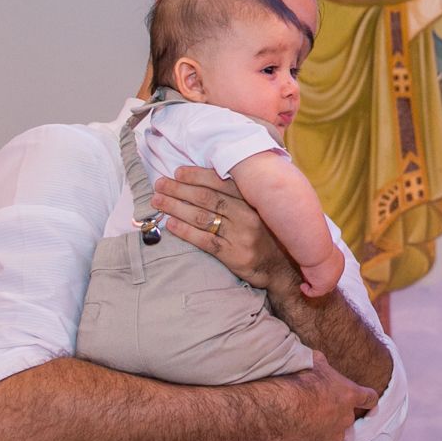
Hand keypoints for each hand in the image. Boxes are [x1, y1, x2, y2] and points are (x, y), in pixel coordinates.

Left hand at [153, 167, 286, 289]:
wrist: (283, 268)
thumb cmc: (266, 235)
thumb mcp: (260, 211)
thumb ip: (240, 197)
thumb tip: (207, 181)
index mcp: (253, 200)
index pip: (221, 182)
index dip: (197, 176)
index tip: (178, 172)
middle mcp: (247, 215)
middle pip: (207, 198)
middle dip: (180, 189)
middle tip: (160, 184)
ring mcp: (240, 235)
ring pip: (202, 217)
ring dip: (176, 207)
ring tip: (159, 201)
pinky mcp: (234, 255)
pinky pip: (204, 240)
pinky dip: (185, 231)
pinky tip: (170, 224)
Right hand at [268, 363, 377, 440]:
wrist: (284, 407)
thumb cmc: (299, 380)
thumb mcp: (314, 362)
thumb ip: (322, 363)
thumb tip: (320, 360)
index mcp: (349, 395)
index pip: (369, 398)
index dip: (368, 400)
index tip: (369, 403)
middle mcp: (346, 417)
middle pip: (348, 419)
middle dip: (337, 416)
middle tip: (320, 411)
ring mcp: (335, 438)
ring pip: (335, 438)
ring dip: (325, 434)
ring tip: (306, 430)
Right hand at [295, 249, 344, 298]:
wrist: (316, 247)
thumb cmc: (316, 243)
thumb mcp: (320, 247)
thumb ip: (319, 252)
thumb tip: (310, 252)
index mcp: (339, 260)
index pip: (332, 270)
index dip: (322, 271)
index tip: (312, 268)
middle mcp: (338, 271)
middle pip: (330, 280)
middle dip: (319, 280)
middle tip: (307, 276)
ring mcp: (332, 280)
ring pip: (324, 287)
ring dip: (314, 285)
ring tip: (305, 281)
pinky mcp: (323, 287)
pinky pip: (315, 293)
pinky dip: (308, 291)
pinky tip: (302, 286)